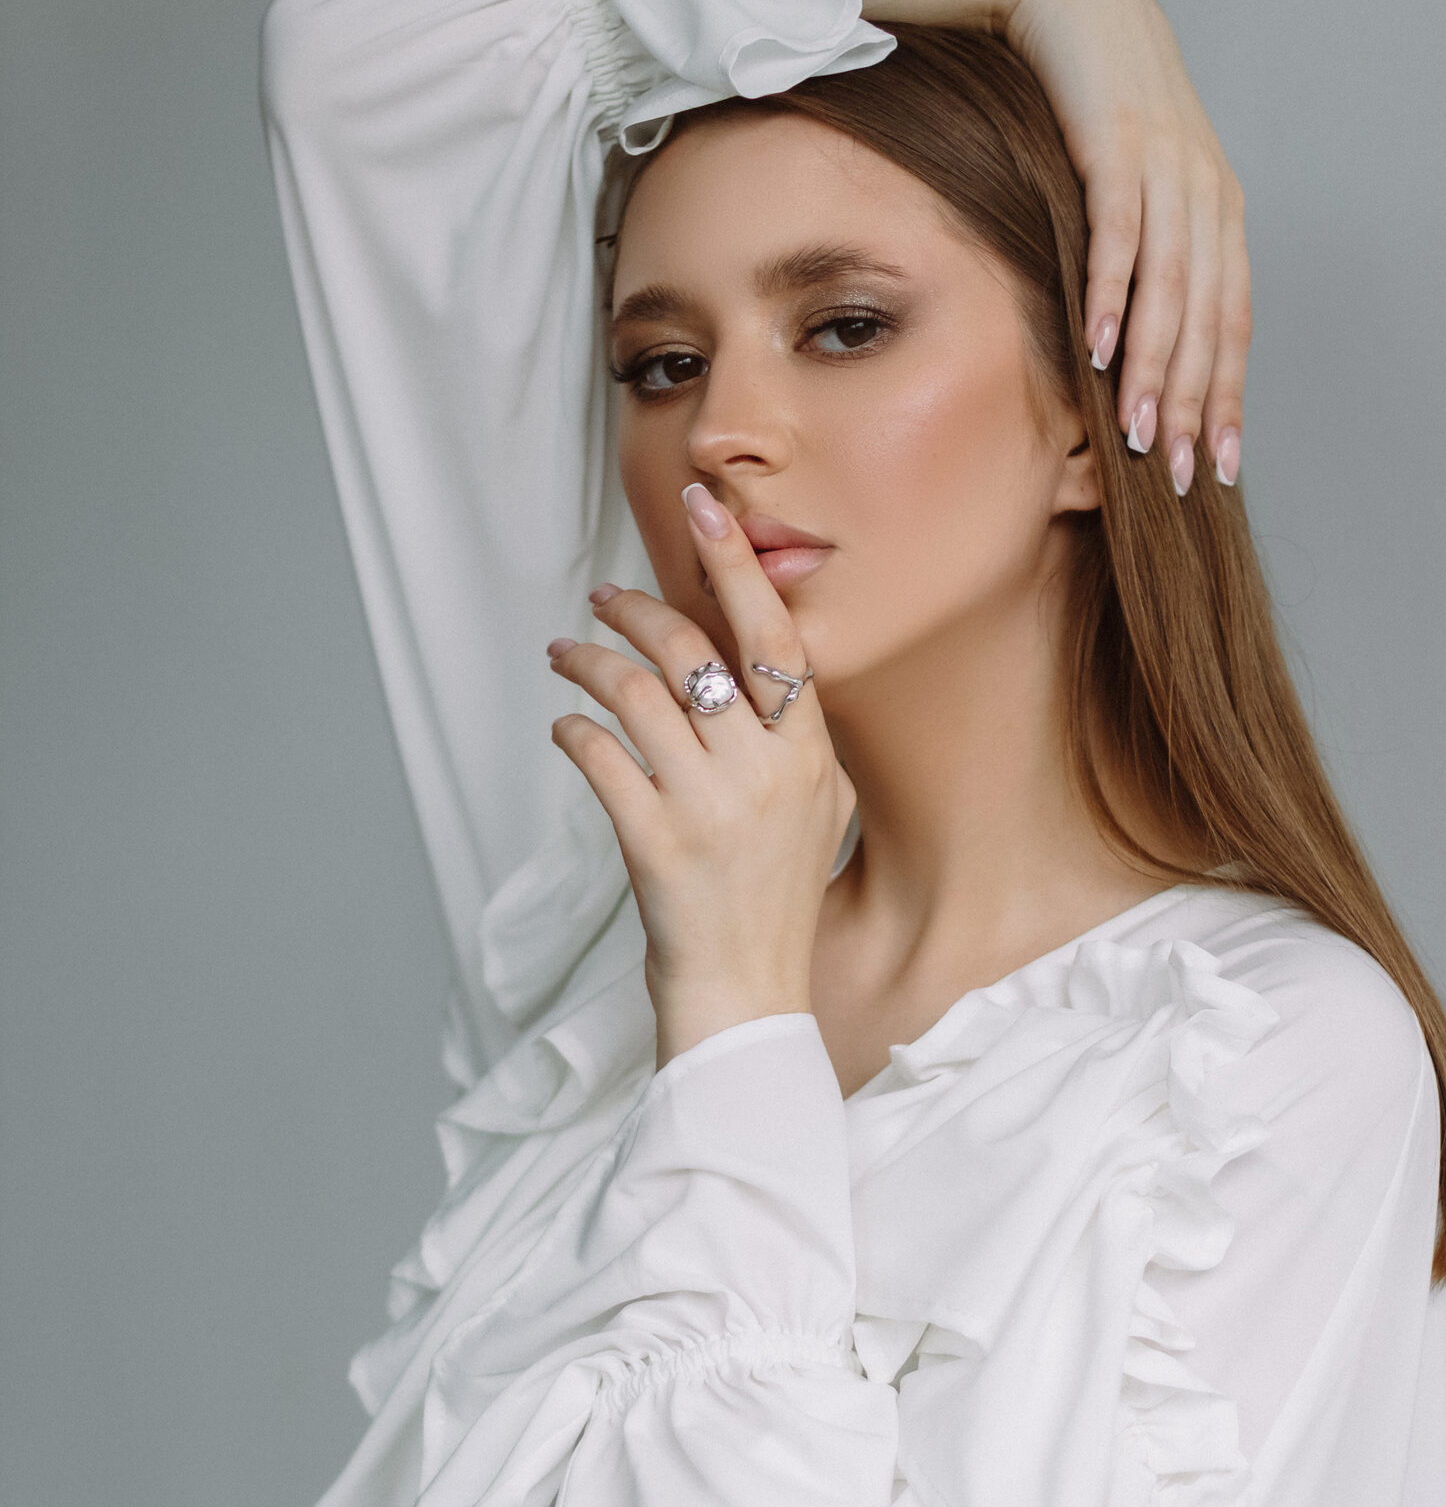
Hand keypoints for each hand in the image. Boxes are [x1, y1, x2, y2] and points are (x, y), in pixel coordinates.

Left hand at [547, 484, 854, 1069]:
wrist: (748, 997)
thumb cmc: (774, 903)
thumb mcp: (819, 812)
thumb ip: (798, 743)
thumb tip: (762, 673)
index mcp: (810, 755)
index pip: (773, 637)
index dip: (736, 566)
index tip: (704, 509)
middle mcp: (765, 772)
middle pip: (692, 651)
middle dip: (636, 610)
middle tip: (601, 598)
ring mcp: (710, 807)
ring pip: (635, 695)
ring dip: (588, 664)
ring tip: (565, 657)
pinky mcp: (655, 844)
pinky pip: (601, 758)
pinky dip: (575, 733)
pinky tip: (567, 729)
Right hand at [862, 0, 1249, 494]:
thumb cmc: (1089, 91)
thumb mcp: (1127, 177)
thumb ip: (1135, 246)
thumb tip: (1115, 333)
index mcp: (1215, 212)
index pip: (1231, 322)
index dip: (1225, 397)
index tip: (1218, 466)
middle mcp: (1204, 195)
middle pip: (1208, 321)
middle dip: (1195, 405)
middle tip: (1182, 479)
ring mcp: (1166, 168)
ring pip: (1171, 291)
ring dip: (1155, 371)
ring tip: (1138, 437)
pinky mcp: (1118, 141)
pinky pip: (1120, 234)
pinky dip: (1113, 295)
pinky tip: (1100, 351)